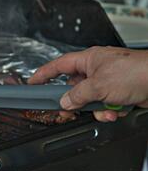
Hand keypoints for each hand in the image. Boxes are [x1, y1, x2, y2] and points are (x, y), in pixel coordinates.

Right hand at [28, 46, 147, 121]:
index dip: (43, 74)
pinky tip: (117, 110)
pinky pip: (104, 105)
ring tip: (106, 109)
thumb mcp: (99, 85)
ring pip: (90, 100)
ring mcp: (109, 81)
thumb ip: (77, 95)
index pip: (58, 65)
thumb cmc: (137, 72)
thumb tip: (65, 102)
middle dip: (76, 101)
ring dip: (96, 109)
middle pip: (74, 87)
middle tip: (68, 110)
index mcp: (89, 59)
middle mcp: (97, 69)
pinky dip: (109, 110)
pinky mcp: (119, 93)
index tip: (33, 83)